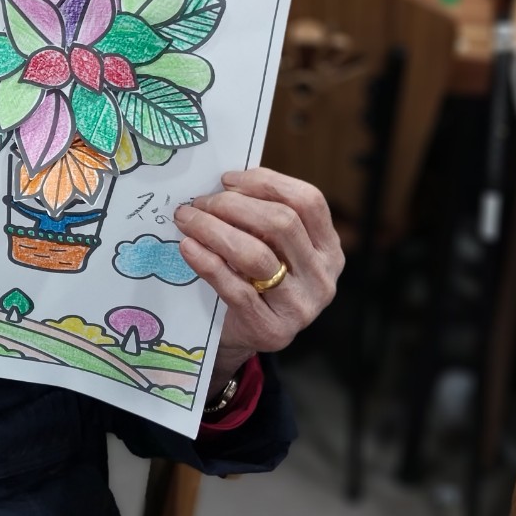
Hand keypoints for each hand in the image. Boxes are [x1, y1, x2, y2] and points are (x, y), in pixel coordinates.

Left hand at [174, 168, 342, 384]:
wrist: (240, 336)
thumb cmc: (253, 279)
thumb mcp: (270, 247)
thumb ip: (259, 218)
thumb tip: (222, 183)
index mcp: (328, 248)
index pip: (308, 201)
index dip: (266, 183)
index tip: (227, 179)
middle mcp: (322, 277)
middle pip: (282, 223)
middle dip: (233, 205)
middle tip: (199, 202)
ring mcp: (301, 307)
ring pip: (257, 255)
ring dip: (214, 229)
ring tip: (187, 220)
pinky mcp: (272, 330)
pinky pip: (235, 289)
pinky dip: (207, 262)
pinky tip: (188, 247)